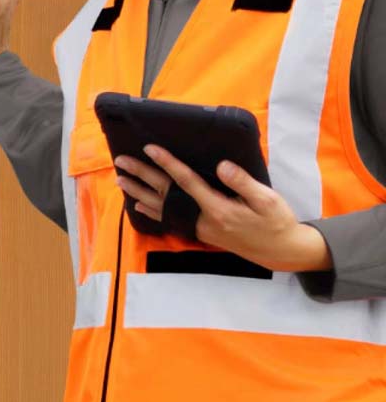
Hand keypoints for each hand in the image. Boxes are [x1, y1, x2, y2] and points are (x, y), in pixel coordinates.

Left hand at [118, 145, 331, 272]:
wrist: (280, 252)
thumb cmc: (276, 222)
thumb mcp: (267, 200)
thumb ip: (243, 183)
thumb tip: (222, 165)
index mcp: (218, 209)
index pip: (186, 182)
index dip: (167, 163)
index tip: (150, 148)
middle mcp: (203, 219)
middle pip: (166, 194)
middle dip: (142, 175)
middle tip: (121, 161)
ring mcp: (199, 228)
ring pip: (163, 208)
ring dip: (140, 192)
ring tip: (120, 180)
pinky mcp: (201, 232)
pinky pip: (170, 219)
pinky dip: (153, 211)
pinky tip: (139, 204)